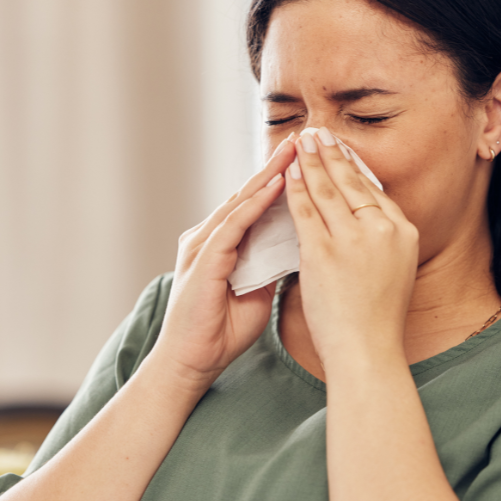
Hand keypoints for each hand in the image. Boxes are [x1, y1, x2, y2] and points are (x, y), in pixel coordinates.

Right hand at [153, 136, 296, 387]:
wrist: (192, 361)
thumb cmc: (222, 332)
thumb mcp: (259, 292)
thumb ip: (272, 267)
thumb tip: (301, 252)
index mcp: (223, 244)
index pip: (254, 204)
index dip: (280, 181)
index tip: (308, 161)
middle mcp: (210, 236)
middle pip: (248, 193)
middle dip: (276, 166)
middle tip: (303, 139)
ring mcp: (204, 244)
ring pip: (242, 200)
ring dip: (269, 175)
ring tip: (294, 151)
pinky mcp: (205, 258)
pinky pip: (235, 223)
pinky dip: (257, 203)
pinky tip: (278, 185)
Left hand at [286, 128, 418, 366]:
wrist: (367, 350)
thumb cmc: (376, 319)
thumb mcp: (394, 269)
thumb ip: (382, 240)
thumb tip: (365, 217)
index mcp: (404, 232)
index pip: (373, 189)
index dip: (353, 166)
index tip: (340, 149)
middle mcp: (383, 230)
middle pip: (352, 182)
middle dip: (331, 154)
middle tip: (317, 132)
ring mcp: (353, 239)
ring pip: (327, 190)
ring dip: (310, 163)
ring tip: (299, 143)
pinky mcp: (325, 252)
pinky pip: (305, 211)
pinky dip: (294, 189)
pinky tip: (286, 173)